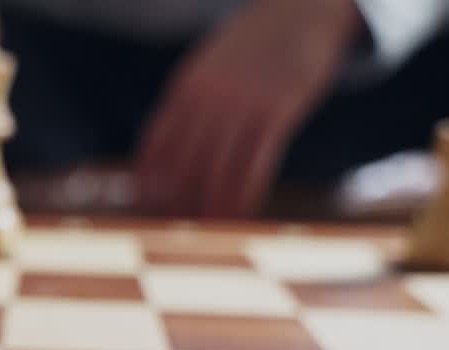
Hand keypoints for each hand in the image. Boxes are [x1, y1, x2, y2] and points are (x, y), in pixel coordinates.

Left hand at [136, 0, 362, 216]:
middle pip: (185, 160)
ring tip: (209, 228)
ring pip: (219, 167)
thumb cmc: (254, 45)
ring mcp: (243, 103)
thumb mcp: (210, 64)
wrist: (302, 9)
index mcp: (186, 85)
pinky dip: (245, 192)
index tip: (145, 204)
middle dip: (179, 197)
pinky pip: (255, 162)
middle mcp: (209, 96)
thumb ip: (190, 100)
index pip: (157, 140)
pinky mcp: (278, 111)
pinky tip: (241, 211)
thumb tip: (169, 144)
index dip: (149, 176)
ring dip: (212, 204)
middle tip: (178, 226)